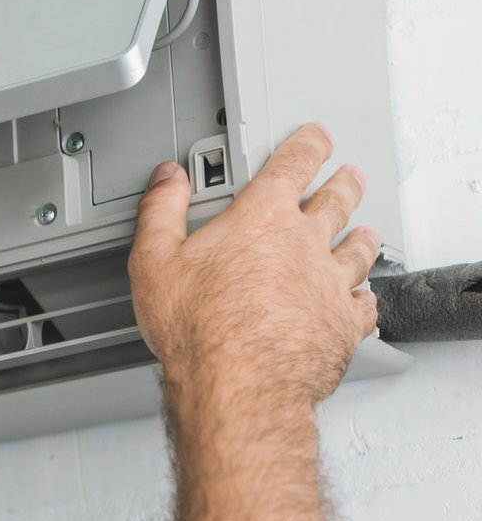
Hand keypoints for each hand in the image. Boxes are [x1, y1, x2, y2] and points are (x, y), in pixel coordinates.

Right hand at [128, 124, 381, 407]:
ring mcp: (329, 285)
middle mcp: (305, 245)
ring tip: (365, 233)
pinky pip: (364, 304)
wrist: (239, 384)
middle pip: (336, 202)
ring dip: (362, 238)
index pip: (292, 165)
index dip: (307, 144)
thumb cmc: (197, 327)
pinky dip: (364, 297)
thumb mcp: (154, 260)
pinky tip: (362, 298)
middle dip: (344, 183)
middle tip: (349, 175)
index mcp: (261, 220)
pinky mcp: (343, 325)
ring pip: (357, 251)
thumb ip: (161, 211)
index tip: (315, 137)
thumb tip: (166, 179)